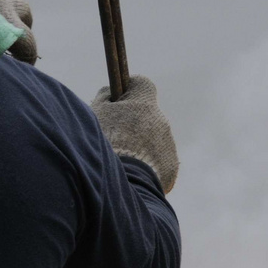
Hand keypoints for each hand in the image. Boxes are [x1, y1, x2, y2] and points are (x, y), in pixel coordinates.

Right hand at [91, 75, 178, 192]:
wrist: (126, 182)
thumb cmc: (106, 144)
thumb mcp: (96, 115)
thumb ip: (105, 98)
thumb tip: (110, 92)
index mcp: (143, 103)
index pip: (142, 84)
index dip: (129, 90)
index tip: (119, 99)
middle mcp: (161, 120)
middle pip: (146, 115)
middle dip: (133, 123)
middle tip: (114, 137)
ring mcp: (168, 143)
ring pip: (153, 139)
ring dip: (140, 145)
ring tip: (121, 161)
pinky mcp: (171, 165)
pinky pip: (158, 160)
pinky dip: (147, 165)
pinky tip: (132, 174)